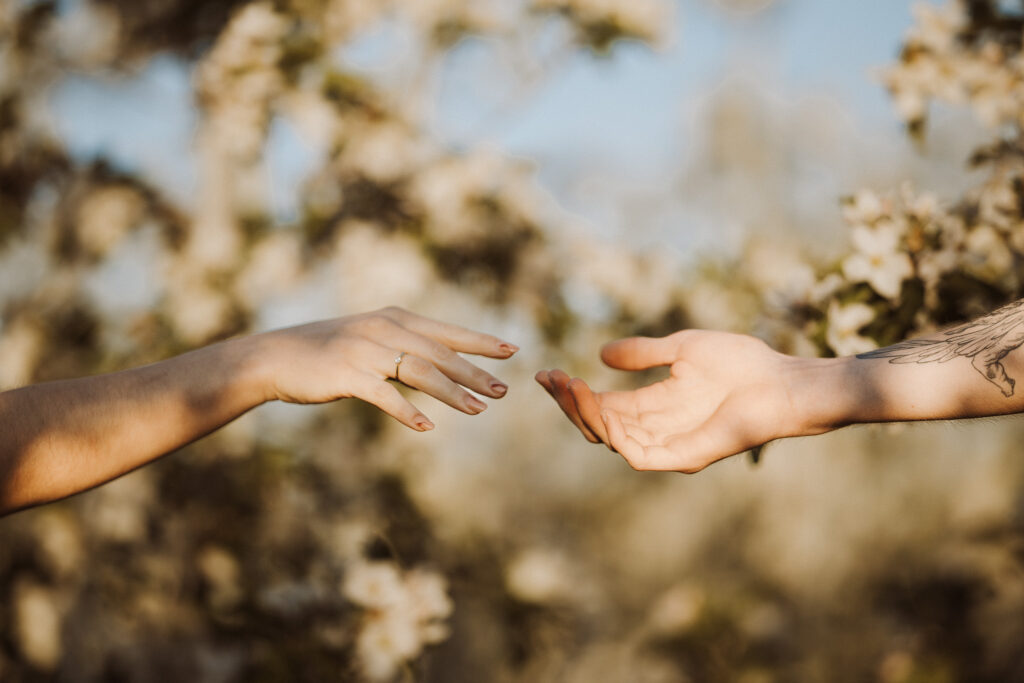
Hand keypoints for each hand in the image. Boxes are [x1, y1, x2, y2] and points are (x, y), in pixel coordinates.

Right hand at [258, 307, 517, 430]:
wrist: (275, 357)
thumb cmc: (327, 352)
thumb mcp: (370, 341)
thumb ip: (404, 350)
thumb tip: (440, 367)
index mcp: (393, 318)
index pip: (446, 332)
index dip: (479, 341)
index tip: (511, 350)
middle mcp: (383, 329)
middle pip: (440, 352)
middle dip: (474, 372)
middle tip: (502, 391)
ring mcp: (366, 351)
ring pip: (420, 372)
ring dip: (452, 392)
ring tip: (478, 409)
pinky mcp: (348, 375)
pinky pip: (385, 395)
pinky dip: (407, 412)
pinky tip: (427, 427)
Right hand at [536, 330, 797, 471]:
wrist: (781, 383)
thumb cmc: (742, 364)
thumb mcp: (682, 348)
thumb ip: (643, 354)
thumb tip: (601, 354)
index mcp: (654, 406)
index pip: (602, 405)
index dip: (573, 392)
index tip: (545, 373)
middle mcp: (656, 429)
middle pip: (598, 424)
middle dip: (569, 403)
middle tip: (550, 378)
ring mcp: (667, 446)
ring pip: (609, 438)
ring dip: (583, 413)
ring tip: (569, 384)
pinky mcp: (681, 458)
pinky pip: (633, 453)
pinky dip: (610, 431)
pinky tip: (596, 403)